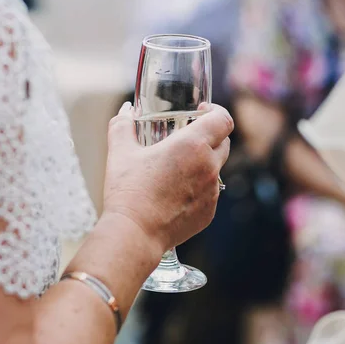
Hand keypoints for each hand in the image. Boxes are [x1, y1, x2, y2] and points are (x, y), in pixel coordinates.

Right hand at [102, 102, 232, 252]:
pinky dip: (198, 188)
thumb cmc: (128, 191)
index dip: (217, 111)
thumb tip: (125, 110)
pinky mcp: (209, 212)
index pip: (224, 120)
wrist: (135, 233)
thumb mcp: (120, 152)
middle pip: (224, 142)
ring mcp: (212, 192)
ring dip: (203, 163)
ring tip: (178, 167)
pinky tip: (175, 193)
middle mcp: (209, 167)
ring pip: (216, 169)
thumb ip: (122, 125)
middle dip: (211, 135)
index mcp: (193, 145)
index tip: (203, 111)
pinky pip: (210, 193)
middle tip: (189, 137)